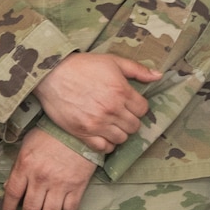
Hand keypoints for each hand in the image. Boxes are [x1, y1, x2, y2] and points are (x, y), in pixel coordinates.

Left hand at [2, 129, 96, 209]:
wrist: (77, 130)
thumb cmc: (49, 134)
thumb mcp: (27, 146)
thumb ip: (18, 167)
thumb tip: (10, 186)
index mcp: (25, 167)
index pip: (12, 194)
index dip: (8, 208)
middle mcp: (40, 179)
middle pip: (30, 209)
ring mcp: (59, 185)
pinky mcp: (76, 187)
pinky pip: (70, 209)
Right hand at [33, 52, 161, 151]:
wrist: (50, 74)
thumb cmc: (82, 65)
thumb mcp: (111, 61)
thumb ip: (137, 69)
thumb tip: (159, 76)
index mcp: (121, 91)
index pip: (143, 110)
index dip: (137, 107)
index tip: (128, 104)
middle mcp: (112, 109)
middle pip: (134, 126)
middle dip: (129, 120)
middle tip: (119, 114)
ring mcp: (97, 123)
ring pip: (122, 139)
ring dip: (119, 132)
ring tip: (110, 124)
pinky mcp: (83, 133)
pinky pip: (104, 148)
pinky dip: (106, 144)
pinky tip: (101, 134)